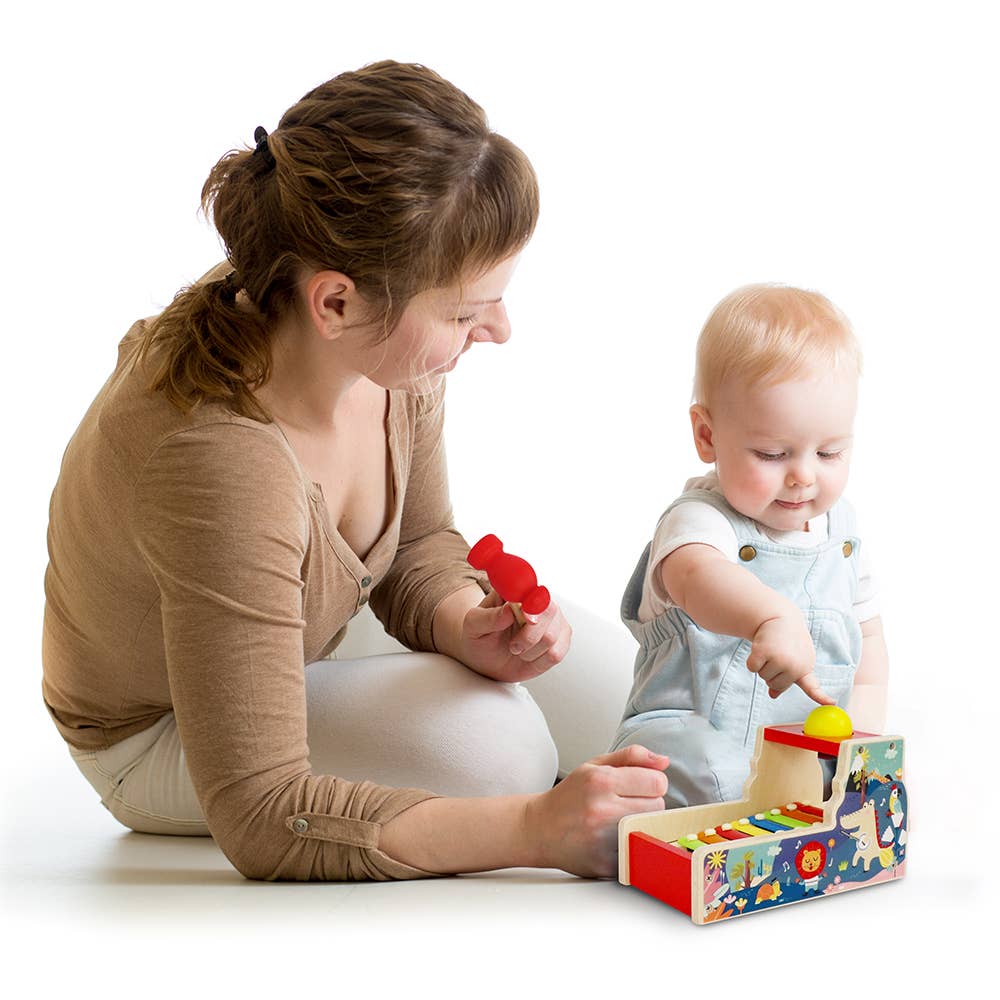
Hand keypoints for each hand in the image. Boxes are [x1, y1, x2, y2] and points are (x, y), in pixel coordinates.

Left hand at [458, 588, 571, 682]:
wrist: (487, 659)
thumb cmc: (481, 636)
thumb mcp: (473, 626)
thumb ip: (488, 617)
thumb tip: (508, 610)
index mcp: (518, 591)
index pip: (534, 589)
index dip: (533, 604)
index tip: (526, 618)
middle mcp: (540, 602)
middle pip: (550, 612)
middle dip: (528, 636)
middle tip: (513, 645)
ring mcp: (553, 621)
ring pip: (552, 637)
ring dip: (530, 651)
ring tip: (518, 649)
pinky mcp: (560, 640)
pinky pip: (557, 653)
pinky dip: (539, 661)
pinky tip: (529, 656)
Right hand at [524, 746, 669, 877]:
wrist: (539, 829)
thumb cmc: (570, 796)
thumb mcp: (594, 766)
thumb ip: (631, 757)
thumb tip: (664, 761)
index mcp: (601, 781)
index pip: (657, 782)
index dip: (652, 783)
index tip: (641, 786)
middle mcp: (602, 809)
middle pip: (658, 807)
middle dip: (648, 803)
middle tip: (628, 804)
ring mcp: (603, 840)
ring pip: (651, 829)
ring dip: (642, 825)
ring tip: (622, 821)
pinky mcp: (605, 864)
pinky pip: (638, 853)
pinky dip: (632, 847)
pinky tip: (615, 840)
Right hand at [748, 615, 832, 704]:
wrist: (780, 616)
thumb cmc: (787, 640)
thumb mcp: (792, 658)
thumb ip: (786, 678)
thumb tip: (773, 695)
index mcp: (805, 668)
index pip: (813, 688)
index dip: (821, 698)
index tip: (832, 703)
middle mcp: (794, 666)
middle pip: (774, 685)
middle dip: (770, 673)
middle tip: (775, 655)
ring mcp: (780, 659)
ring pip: (762, 676)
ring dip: (762, 665)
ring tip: (770, 649)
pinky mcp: (764, 652)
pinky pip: (752, 668)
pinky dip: (752, 660)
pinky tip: (760, 647)